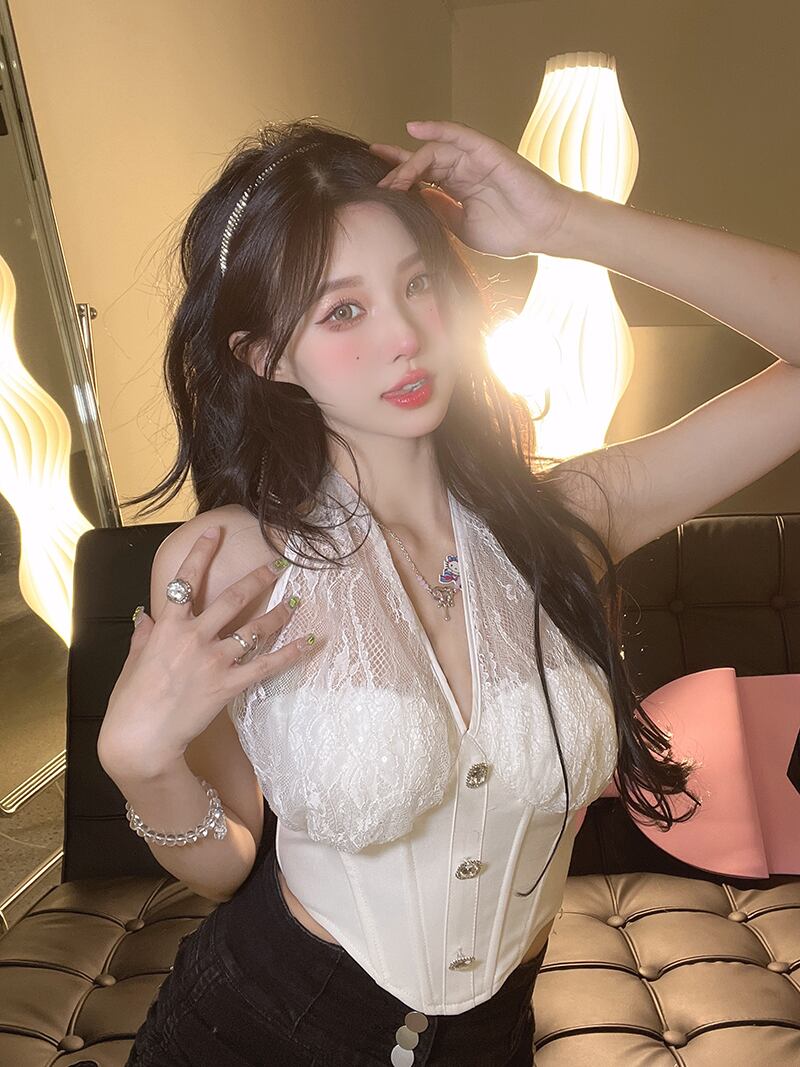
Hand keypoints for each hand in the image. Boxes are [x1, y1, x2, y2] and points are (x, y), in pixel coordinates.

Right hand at [98, 527, 317, 769]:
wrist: (140, 738)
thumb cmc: (131, 701)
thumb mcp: (132, 661)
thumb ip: (144, 635)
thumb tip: (146, 616)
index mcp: (167, 626)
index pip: (186, 580)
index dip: (201, 552)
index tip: (215, 532)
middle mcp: (194, 636)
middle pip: (232, 598)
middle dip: (258, 579)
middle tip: (278, 566)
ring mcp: (214, 659)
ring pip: (254, 629)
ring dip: (278, 614)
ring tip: (296, 602)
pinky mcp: (228, 684)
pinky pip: (265, 665)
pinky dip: (290, 653)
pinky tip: (309, 642)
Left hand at [369, 119, 578, 257]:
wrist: (543, 230)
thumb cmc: (511, 232)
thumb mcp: (462, 228)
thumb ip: (440, 212)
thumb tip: (415, 200)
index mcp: (457, 188)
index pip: (422, 177)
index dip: (398, 177)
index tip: (374, 182)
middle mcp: (463, 169)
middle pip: (421, 161)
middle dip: (396, 170)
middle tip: (375, 182)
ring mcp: (474, 158)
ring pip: (433, 151)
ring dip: (409, 163)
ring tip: (393, 178)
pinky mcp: (486, 150)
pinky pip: (457, 134)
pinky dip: (435, 129)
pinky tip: (413, 129)